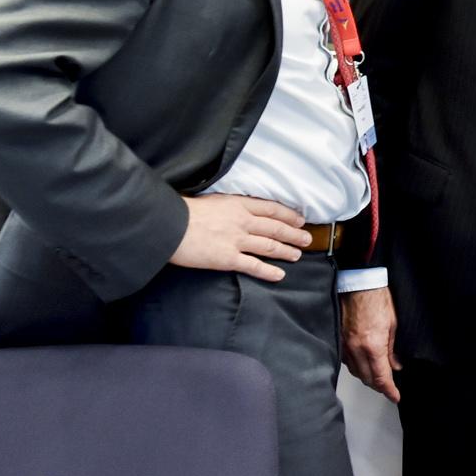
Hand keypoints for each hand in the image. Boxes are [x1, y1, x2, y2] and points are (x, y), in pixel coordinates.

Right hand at [169, 193, 310, 281]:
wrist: (169, 225)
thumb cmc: (186, 212)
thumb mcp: (214, 200)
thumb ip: (231, 206)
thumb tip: (242, 210)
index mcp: (238, 205)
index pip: (271, 209)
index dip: (288, 215)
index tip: (299, 220)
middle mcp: (242, 222)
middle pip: (275, 228)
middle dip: (293, 234)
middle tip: (307, 238)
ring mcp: (236, 241)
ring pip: (269, 246)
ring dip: (286, 251)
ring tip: (297, 255)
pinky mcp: (228, 259)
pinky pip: (253, 266)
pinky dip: (268, 271)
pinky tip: (279, 275)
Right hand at [340, 287, 400, 401]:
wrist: (357, 283)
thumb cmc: (377, 298)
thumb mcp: (392, 324)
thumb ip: (392, 349)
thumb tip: (395, 366)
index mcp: (372, 345)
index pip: (381, 377)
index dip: (389, 391)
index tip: (395, 397)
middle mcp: (356, 349)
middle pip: (366, 378)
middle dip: (378, 386)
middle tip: (388, 388)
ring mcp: (344, 345)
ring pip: (355, 372)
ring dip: (367, 378)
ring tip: (377, 378)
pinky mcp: (338, 340)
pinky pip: (346, 361)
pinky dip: (356, 367)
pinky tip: (363, 364)